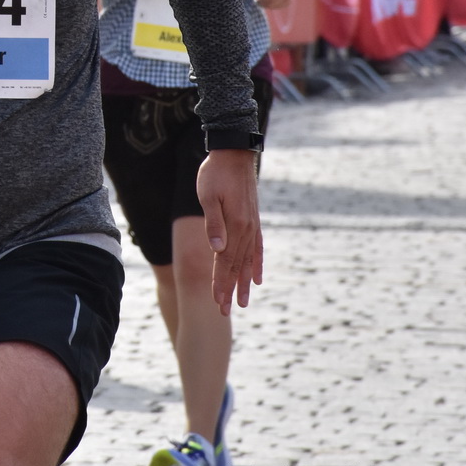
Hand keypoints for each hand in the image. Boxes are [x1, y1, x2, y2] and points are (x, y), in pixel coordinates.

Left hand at [196, 147, 262, 313]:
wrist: (234, 153)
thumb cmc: (215, 173)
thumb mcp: (207, 196)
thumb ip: (213, 223)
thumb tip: (217, 249)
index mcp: (235, 225)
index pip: (225, 261)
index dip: (220, 283)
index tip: (217, 302)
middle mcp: (246, 229)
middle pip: (236, 266)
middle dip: (230, 289)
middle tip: (224, 312)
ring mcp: (252, 225)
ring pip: (248, 261)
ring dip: (243, 282)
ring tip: (242, 302)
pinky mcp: (254, 220)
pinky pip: (257, 248)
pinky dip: (257, 264)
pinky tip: (256, 278)